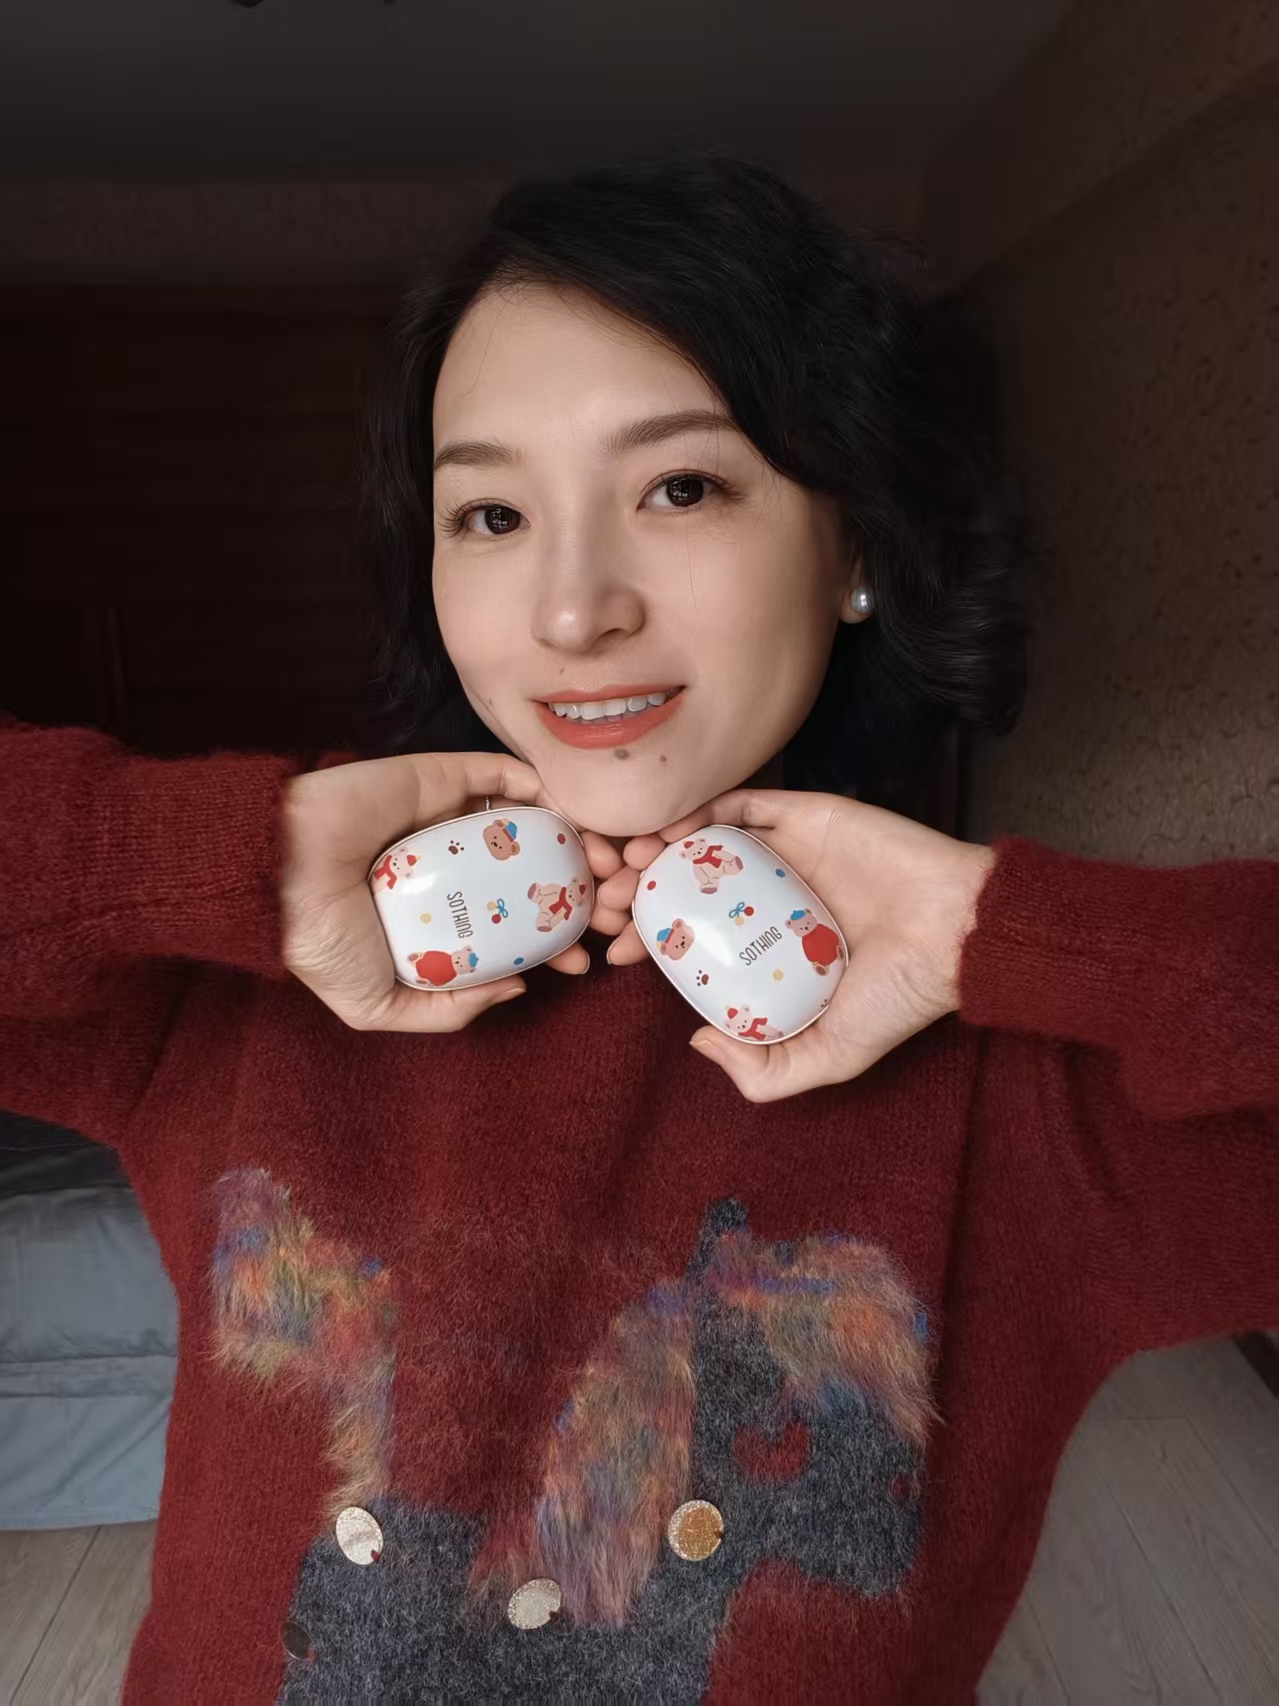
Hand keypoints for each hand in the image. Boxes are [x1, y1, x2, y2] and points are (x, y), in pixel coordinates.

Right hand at [280, 751, 618, 1031]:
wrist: (282, 874)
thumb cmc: (322, 943)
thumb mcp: (377, 1006)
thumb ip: (445, 1010)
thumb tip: (517, 991)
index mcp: (440, 915)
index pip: (513, 927)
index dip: (558, 942)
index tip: (587, 959)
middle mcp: (452, 866)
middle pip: (533, 873)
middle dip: (581, 891)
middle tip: (611, 908)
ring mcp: (449, 819)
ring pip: (529, 824)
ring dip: (574, 840)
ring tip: (605, 866)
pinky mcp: (442, 776)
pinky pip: (502, 775)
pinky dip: (543, 789)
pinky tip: (574, 816)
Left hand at [602, 788, 995, 1100]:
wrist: (956, 933)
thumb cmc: (899, 997)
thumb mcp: (829, 1057)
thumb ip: (766, 1071)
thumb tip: (698, 1044)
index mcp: (772, 950)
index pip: (693, 941)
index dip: (648, 941)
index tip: (616, 949)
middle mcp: (771, 901)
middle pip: (687, 886)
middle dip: (639, 890)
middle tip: (609, 900)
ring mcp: (786, 856)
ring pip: (704, 842)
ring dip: (659, 848)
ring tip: (629, 864)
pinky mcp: (803, 815)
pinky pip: (741, 803)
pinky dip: (699, 810)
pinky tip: (669, 831)